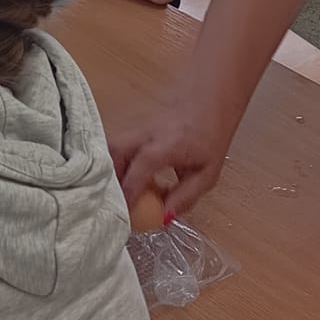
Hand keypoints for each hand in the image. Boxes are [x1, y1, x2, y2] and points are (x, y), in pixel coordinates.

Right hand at [111, 102, 234, 220]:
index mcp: (169, 144)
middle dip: (110, 180)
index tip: (125, 212)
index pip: (142, 165)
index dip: (131, 189)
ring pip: (111, 149)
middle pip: (115, 152)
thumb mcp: (207, 175)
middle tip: (114, 203)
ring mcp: (137, 129)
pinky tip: (123, 181)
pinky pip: (115, 149)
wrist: (209, 101)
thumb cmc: (210, 138)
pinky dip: (114, 166)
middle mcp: (147, 134)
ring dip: (110, 173)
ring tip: (117, 195)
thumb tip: (163, 218)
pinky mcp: (132, 131)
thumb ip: (185, 197)